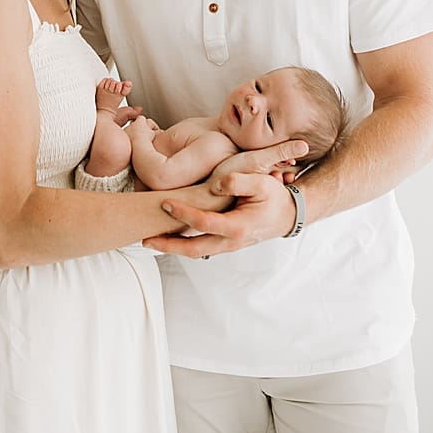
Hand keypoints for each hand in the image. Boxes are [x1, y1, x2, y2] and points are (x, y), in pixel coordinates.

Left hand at [146, 141, 308, 256]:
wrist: (287, 215)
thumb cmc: (274, 197)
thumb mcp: (262, 182)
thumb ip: (240, 181)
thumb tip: (217, 184)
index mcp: (239, 227)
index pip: (204, 223)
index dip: (183, 213)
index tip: (165, 202)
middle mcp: (231, 242)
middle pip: (194, 249)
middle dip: (168, 246)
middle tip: (145, 239)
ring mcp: (227, 246)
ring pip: (195, 251)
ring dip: (172, 247)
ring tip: (150, 240)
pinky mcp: (224, 244)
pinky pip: (200, 247)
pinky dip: (182, 244)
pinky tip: (168, 236)